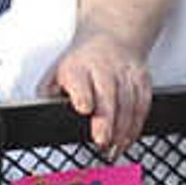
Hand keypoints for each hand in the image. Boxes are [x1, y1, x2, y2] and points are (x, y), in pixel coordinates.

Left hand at [50, 25, 155, 150]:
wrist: (111, 36)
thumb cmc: (81, 61)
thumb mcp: (57, 71)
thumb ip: (48, 92)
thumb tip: (43, 111)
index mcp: (78, 66)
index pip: (81, 80)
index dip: (84, 94)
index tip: (84, 108)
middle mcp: (104, 68)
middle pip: (108, 94)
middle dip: (106, 120)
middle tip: (102, 141)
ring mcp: (125, 73)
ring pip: (128, 102)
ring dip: (123, 129)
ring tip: (114, 148)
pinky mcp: (142, 79)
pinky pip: (143, 104)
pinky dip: (137, 125)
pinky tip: (128, 139)